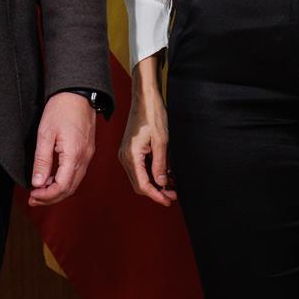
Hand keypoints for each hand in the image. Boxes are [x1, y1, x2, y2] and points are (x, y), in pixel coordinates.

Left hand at [27, 91, 97, 206]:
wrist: (78, 92)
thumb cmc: (61, 109)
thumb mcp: (45, 134)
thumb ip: (42, 160)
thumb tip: (37, 183)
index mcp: (74, 154)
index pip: (62, 186)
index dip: (46, 195)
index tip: (32, 195)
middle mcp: (85, 157)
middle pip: (70, 189)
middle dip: (51, 198)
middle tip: (33, 198)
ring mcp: (88, 154)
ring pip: (74, 183)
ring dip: (58, 191)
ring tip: (40, 191)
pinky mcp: (87, 150)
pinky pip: (77, 173)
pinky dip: (64, 181)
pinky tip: (52, 178)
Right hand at [118, 65, 174, 206]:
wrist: (145, 97)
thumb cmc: (153, 114)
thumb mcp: (161, 141)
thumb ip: (161, 164)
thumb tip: (162, 183)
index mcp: (131, 155)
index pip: (143, 184)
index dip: (156, 195)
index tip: (168, 201)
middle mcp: (125, 157)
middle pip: (139, 184)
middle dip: (156, 191)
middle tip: (173, 195)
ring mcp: (127, 154)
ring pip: (140, 177)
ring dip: (155, 183)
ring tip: (172, 186)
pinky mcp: (131, 150)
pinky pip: (140, 168)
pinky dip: (152, 173)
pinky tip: (165, 174)